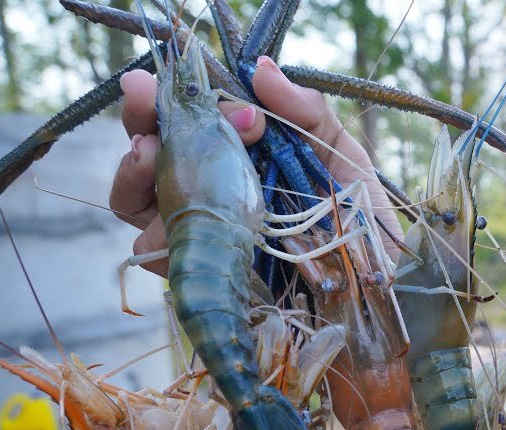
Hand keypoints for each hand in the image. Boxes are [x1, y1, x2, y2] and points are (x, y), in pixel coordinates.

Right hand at [111, 55, 400, 276]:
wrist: (372, 283)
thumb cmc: (356, 217)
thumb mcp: (340, 154)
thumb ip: (304, 111)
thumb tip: (260, 70)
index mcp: (235, 154)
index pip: (186, 118)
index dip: (179, 96)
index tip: (201, 90)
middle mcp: (206, 189)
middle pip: (146, 151)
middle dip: (138, 120)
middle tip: (141, 99)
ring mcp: (197, 231)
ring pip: (135, 201)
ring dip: (133, 174)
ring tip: (147, 156)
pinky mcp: (198, 274)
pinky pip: (155, 254)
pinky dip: (157, 233)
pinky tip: (175, 221)